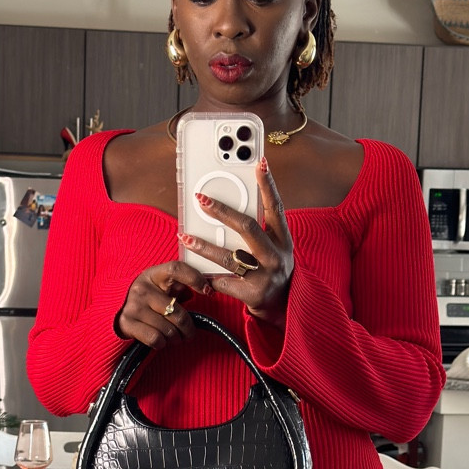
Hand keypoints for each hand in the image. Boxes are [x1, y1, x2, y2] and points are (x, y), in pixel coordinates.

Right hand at [115, 260, 210, 348]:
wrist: (114, 311)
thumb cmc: (146, 300)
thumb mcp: (160, 287)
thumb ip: (179, 287)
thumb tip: (206, 290)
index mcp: (154, 274)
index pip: (176, 269)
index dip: (194, 278)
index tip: (208, 292)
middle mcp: (142, 288)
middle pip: (178, 312)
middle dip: (188, 329)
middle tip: (189, 334)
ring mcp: (134, 305)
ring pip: (168, 329)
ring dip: (175, 338)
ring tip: (173, 337)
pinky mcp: (127, 322)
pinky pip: (155, 339)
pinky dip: (162, 344)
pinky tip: (160, 341)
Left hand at [179, 158, 292, 324]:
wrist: (283, 306)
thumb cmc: (271, 268)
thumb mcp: (273, 246)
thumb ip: (257, 228)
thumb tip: (229, 202)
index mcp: (283, 239)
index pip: (275, 207)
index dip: (268, 184)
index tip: (260, 162)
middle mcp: (276, 255)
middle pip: (248, 228)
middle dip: (223, 212)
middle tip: (201, 200)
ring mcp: (265, 276)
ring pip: (229, 257)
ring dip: (204, 246)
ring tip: (185, 236)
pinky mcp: (253, 294)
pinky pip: (223, 282)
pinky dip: (206, 276)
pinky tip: (193, 269)